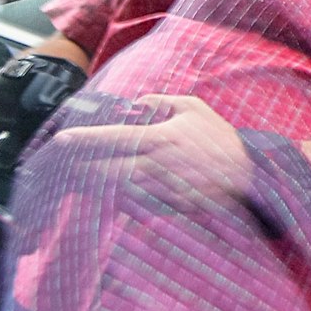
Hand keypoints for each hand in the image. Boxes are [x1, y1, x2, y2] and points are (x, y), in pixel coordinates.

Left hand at [50, 94, 254, 213]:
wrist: (250, 179)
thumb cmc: (221, 141)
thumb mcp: (194, 108)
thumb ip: (160, 101)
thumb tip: (134, 103)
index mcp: (159, 139)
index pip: (110, 138)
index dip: (82, 140)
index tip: (60, 140)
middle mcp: (155, 166)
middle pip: (102, 170)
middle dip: (78, 169)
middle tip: (62, 165)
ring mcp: (159, 191)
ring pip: (113, 191)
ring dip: (93, 186)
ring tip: (78, 179)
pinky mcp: (165, 209)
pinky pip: (131, 206)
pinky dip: (116, 200)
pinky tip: (108, 194)